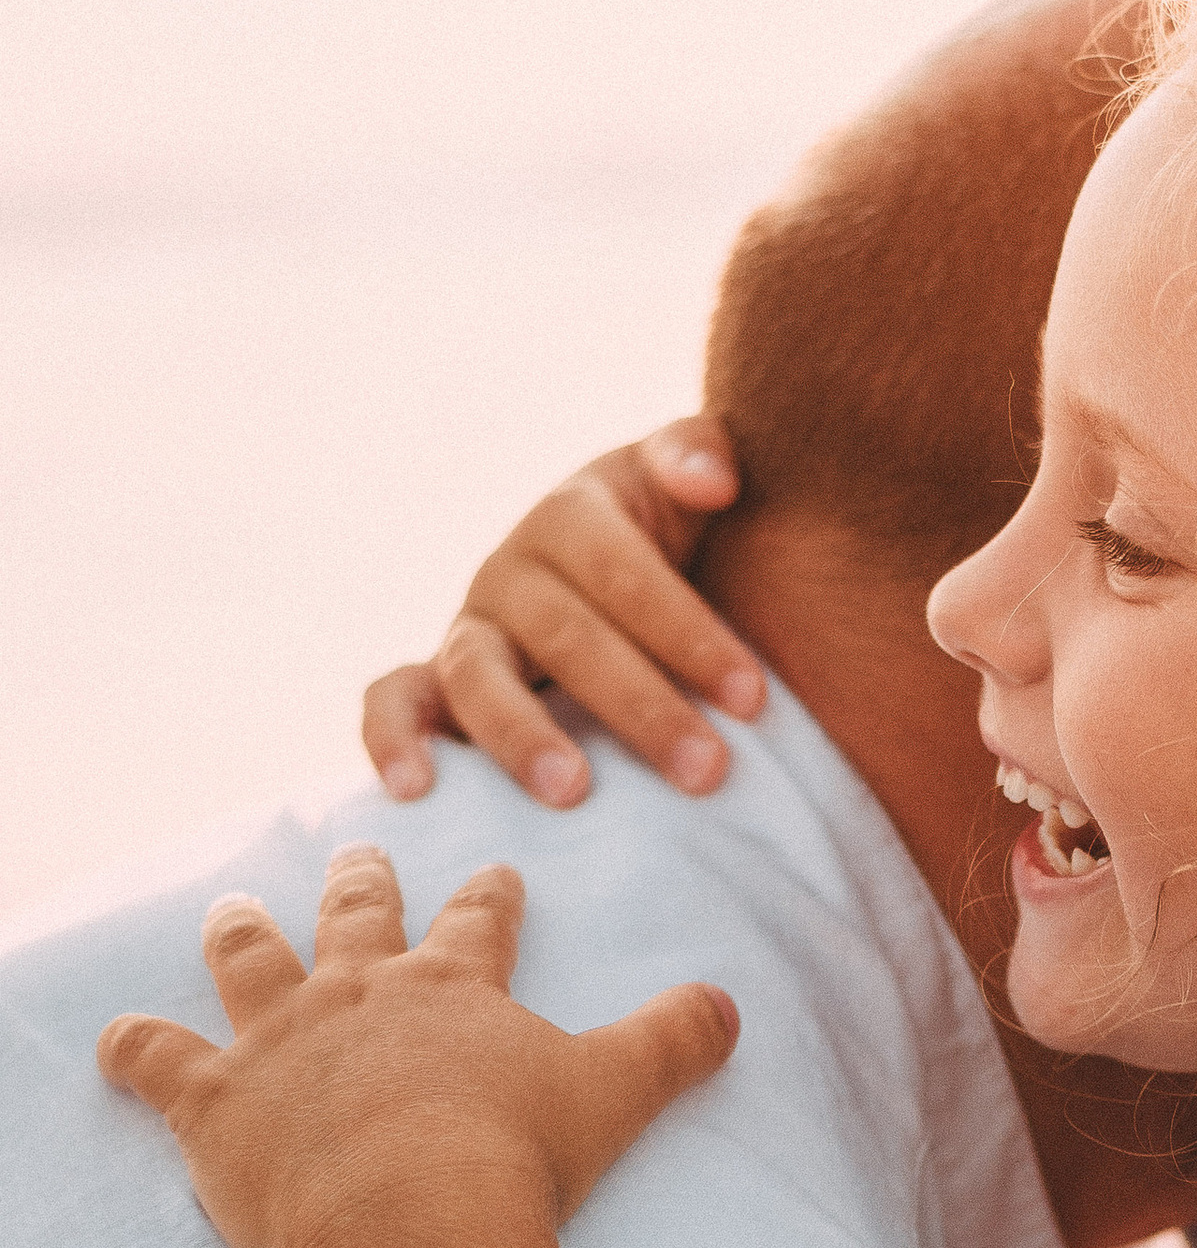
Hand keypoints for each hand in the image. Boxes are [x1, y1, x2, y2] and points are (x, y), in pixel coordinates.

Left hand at [99, 847, 738, 1247]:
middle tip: (356, 858)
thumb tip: (733, 1004)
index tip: (494, 875)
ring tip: (232, 910)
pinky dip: (130, 1052)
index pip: (478, 924)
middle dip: (360, 887)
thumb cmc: (518, 1155)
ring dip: (240, 935)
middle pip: (357, 919)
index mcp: (456, 988)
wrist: (415, 1214)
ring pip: (250, 963)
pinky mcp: (216, 1101)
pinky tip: (111, 1042)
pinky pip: (155, 1061)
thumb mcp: (618, 1092)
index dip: (488, 899)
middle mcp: (362, 994)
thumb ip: (676, 1042)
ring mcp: (281, 1040)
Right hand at [364, 417, 764, 810]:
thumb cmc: (666, 535)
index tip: (755, 699)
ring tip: (573, 792)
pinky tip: (415, 790)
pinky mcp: (433, 683)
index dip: (689, 632)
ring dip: (521, 735)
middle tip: (707, 771)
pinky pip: (391, 701)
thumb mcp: (682, 485)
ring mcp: (467, 628)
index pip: (626, 573)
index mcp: (572, 516)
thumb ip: (698, 455)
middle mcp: (510, 571)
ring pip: (476, 675)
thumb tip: (713, 481)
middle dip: (640, 707)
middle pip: (567, 637)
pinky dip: (391, 739)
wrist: (613, 577)